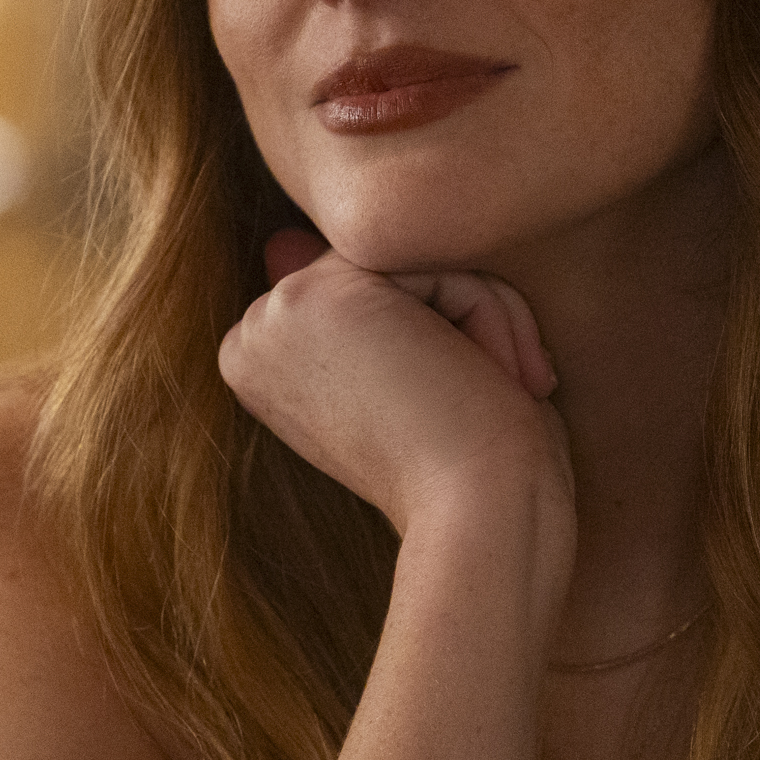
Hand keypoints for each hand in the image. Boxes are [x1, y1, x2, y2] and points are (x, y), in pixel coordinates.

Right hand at [217, 230, 569, 549]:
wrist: (479, 520)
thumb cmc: (465, 472)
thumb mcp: (400, 381)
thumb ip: (349, 305)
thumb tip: (278, 239)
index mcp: (262, 364)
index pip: (369, 293)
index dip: (438, 336)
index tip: (467, 407)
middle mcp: (254, 336)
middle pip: (389, 268)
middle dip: (463, 319)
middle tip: (506, 393)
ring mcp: (279, 311)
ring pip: (415, 258)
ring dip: (483, 319)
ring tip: (501, 390)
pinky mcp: (326, 292)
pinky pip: (437, 260)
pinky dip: (488, 314)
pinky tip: (486, 378)